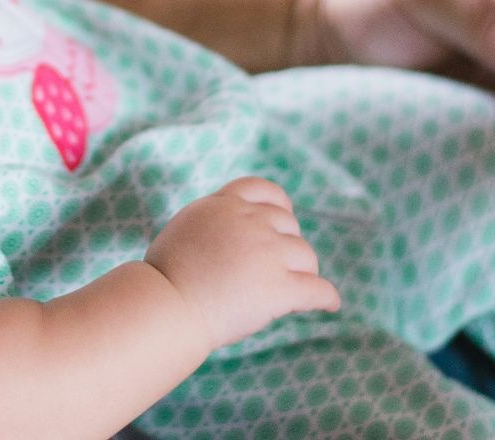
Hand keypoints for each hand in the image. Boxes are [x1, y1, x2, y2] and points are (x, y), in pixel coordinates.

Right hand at [144, 178, 340, 348]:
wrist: (166, 305)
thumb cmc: (164, 277)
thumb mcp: (186, 228)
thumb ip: (214, 222)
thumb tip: (232, 232)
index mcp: (224, 204)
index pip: (264, 190)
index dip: (278, 206)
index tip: (282, 221)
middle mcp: (250, 222)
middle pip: (289, 226)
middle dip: (287, 246)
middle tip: (277, 270)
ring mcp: (267, 253)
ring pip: (306, 257)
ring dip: (303, 273)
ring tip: (293, 292)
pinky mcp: (279, 287)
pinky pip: (317, 290)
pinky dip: (326, 298)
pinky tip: (330, 305)